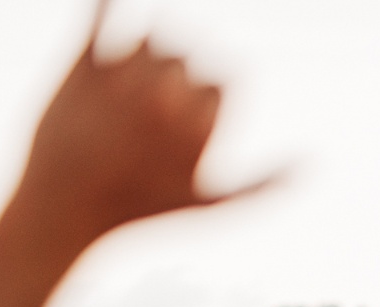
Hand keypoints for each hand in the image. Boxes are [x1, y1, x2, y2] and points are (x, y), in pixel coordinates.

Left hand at [11, 1, 271, 249]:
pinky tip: (108, 2)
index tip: (183, 122)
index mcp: (203, 123)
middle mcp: (167, 93)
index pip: (226, 79)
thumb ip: (266, 186)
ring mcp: (124, 77)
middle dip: (175, 75)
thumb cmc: (142, 212)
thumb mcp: (210, 207)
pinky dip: (106, 3)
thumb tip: (316, 161)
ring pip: (153, 34)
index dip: (207, 98)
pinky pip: (101, 15)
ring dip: (145, 54)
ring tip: (127, 91)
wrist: (63, 211)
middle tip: (150, 108)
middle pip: (189, 53)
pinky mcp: (82, 65)